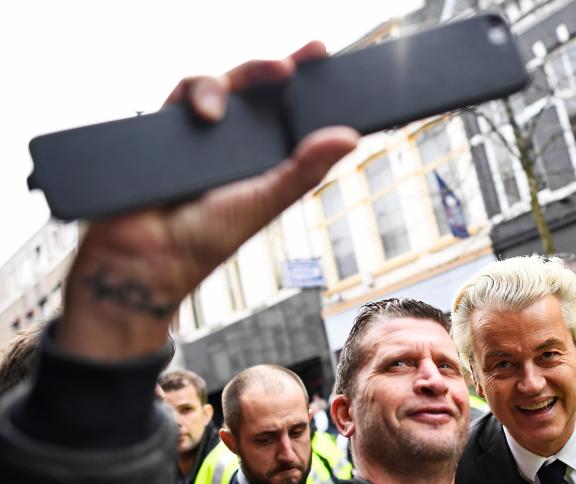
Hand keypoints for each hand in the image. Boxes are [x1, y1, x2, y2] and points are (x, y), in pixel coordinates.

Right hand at [57, 42, 358, 360]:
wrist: (144, 257)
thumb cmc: (207, 238)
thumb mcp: (267, 201)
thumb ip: (305, 169)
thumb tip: (350, 137)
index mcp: (261, 158)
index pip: (285, 112)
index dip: (302, 85)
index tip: (320, 54)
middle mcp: (231, 142)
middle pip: (253, 89)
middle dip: (270, 68)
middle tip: (289, 63)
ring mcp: (197, 132)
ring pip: (217, 84)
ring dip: (224, 83)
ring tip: (218, 111)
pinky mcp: (164, 127)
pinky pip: (179, 94)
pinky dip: (193, 94)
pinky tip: (204, 113)